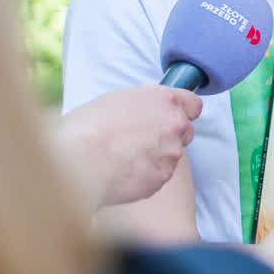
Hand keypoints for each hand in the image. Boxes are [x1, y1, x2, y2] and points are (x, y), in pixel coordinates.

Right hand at [58, 86, 201, 208]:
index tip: (174, 115)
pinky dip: (147, 174)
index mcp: (164, 100)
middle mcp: (174, 124)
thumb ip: (141, 100)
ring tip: (126, 158)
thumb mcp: (115, 100)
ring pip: (172, 155)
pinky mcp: (164, 177)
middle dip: (170, 135)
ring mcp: (172, 152)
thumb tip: (149, 96)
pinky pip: (159, 175)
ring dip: (157, 156)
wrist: (80, 160)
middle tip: (143, 140)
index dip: (183, 110)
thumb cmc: (88, 127)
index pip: (193, 104)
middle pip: (186, 131)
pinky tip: (124, 172)